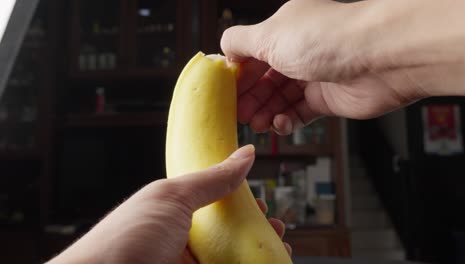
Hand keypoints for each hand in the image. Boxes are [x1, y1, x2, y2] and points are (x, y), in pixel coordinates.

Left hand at [48, 145, 290, 263]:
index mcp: (174, 216)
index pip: (216, 207)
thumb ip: (212, 178)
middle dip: (257, 232)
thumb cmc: (127, 238)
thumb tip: (246, 153)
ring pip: (231, 257)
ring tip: (281, 246)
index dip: (242, 206)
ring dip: (258, 253)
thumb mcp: (172, 197)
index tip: (263, 205)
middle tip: (277, 229)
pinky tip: (268, 262)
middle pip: (228, 236)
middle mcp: (181, 243)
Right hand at [221, 0, 464, 134]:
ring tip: (258, 124)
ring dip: (266, 112)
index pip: (252, 54)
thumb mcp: (270, 35)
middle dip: (251, 97)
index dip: (239, 74)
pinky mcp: (328, 99)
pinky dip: (287, 121)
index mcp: (284, 30)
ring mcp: (315, 76)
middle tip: (240, 114)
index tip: (226, 93)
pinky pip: (301, 113)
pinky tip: (281, 123)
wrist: (383, 58)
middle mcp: (299, 51)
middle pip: (265, 79)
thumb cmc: (329, 40)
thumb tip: (225, 50)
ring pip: (281, 99)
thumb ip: (240, 41)